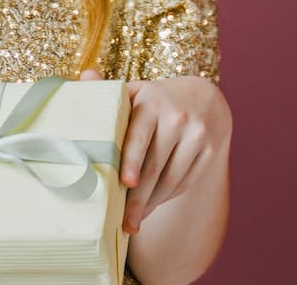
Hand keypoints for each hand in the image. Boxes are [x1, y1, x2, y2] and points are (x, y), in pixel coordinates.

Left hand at [79, 70, 230, 234]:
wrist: (203, 97)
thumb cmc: (155, 98)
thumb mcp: (135, 91)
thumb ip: (108, 89)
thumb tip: (85, 76)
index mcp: (150, 102)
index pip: (138, 136)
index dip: (131, 161)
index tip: (124, 183)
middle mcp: (176, 117)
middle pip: (154, 165)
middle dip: (137, 197)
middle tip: (124, 221)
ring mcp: (197, 135)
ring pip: (171, 178)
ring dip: (152, 203)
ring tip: (134, 221)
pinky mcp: (210, 150)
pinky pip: (186, 180)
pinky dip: (167, 197)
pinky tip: (152, 206)